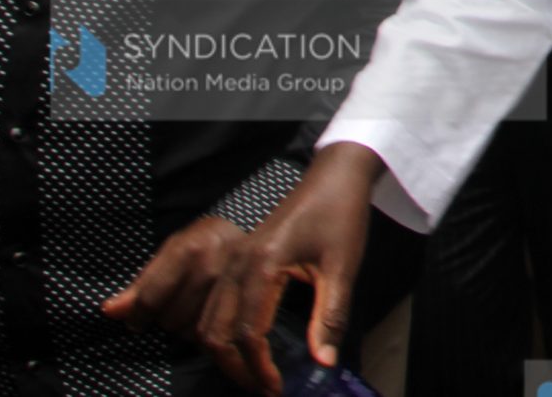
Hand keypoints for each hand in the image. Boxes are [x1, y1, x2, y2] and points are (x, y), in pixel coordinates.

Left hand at [102, 215, 242, 335]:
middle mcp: (211, 268)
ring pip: (190, 330)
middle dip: (164, 318)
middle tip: (172, 305)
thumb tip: (109, 311)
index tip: (138, 319)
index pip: (150, 299)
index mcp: (189, 250)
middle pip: (170, 319)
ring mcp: (232, 287)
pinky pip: (212, 334)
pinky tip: (205, 315)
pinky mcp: (245, 304)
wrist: (252, 231)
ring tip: (189, 308)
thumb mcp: (171, 252)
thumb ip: (141, 283)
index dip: (139, 315)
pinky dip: (202, 331)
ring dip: (183, 327)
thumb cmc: (204, 241)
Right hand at [199, 143, 380, 394]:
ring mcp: (233, 259)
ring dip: (225, 353)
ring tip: (255, 373)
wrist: (334, 175)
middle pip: (217, 332)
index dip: (260, 367)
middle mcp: (238, 263)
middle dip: (236, 368)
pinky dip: (221, 332)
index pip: (249, 332)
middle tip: (264, 387)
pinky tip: (244, 345)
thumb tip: (323, 363)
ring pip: (209, 321)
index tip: (277, 387)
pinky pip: (215, 305)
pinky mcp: (237, 258)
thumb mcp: (342, 267)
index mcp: (262, 265)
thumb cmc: (341, 213)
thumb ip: (330, 317)